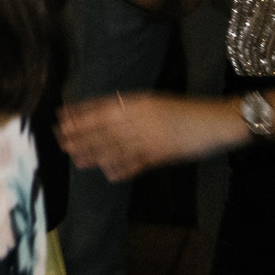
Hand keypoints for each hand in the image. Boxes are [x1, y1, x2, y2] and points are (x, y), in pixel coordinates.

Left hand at [60, 92, 248, 180]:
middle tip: (60, 141)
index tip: (61, 118)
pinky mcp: (162, 154)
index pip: (101, 108)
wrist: (215, 121)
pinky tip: (108, 173)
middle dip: (80, 135)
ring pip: (116, 146)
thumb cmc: (184, 110)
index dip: (80, 114)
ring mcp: (150, 137)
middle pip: (103, 128)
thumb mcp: (154, 101)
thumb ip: (130, 107)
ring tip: (75, 158)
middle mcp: (139, 118)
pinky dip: (122, 168)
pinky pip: (138, 162)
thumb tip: (104, 111)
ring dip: (94, 152)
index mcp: (137, 102)